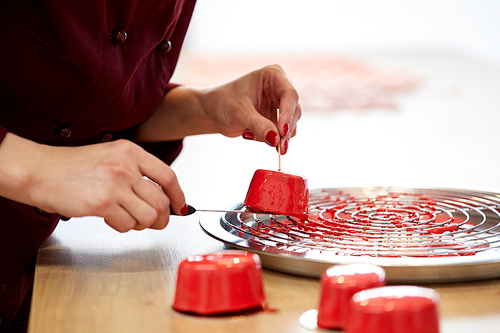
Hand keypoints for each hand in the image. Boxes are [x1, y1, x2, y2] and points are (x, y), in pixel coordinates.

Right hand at [0, 134, 185, 231]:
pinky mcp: (102, 203)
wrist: (40, 171)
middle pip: (162, 201)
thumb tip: (162, 195)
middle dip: (162, 218)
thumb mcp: (111, 157)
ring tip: (127, 218)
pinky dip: (122, 227)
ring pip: (148, 216)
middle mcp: (126, 166)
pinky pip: (127, 225)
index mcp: (131, 152)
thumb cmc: (72, 166)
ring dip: (142, 224)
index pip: (168, 176)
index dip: (178, 196)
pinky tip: (110, 218)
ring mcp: (114, 185)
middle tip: (154, 222)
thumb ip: (136, 172)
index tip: (180, 207)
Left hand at [201, 64, 300, 153]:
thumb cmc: (223, 102)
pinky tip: (248, 134)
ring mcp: (278, 104)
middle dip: (285, 131)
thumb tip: (276, 140)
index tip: (282, 132)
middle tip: (278, 148)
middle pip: (294, 111)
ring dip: (274, 137)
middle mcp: (279, 88)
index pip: (290, 94)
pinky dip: (267, 139)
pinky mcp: (275, 119)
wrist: (212, 110)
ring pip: (290, 125)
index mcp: (273, 75)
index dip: (288, 114)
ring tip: (249, 135)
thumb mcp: (239, 112)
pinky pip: (280, 134)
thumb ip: (259, 125)